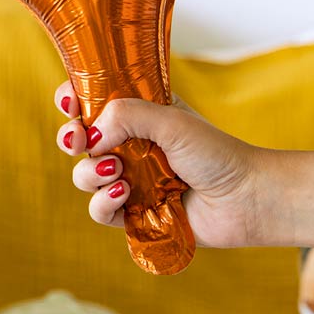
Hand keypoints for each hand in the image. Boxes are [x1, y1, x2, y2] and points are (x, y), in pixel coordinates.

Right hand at [54, 81, 269, 249]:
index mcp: (138, 113)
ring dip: (90, 172)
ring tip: (118, 169)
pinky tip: (123, 195)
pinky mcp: (133, 213)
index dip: (73, 100)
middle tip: (78, 139)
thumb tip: (91, 133)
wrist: (244, 199)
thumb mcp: (170, 119)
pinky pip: (99, 210)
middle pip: (79, 138)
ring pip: (84, 174)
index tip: (69, 103)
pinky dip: (102, 202)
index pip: (92, 100)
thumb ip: (128, 115)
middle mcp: (129, 144)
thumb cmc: (216, 152)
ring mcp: (130, 179)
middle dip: (70, 137)